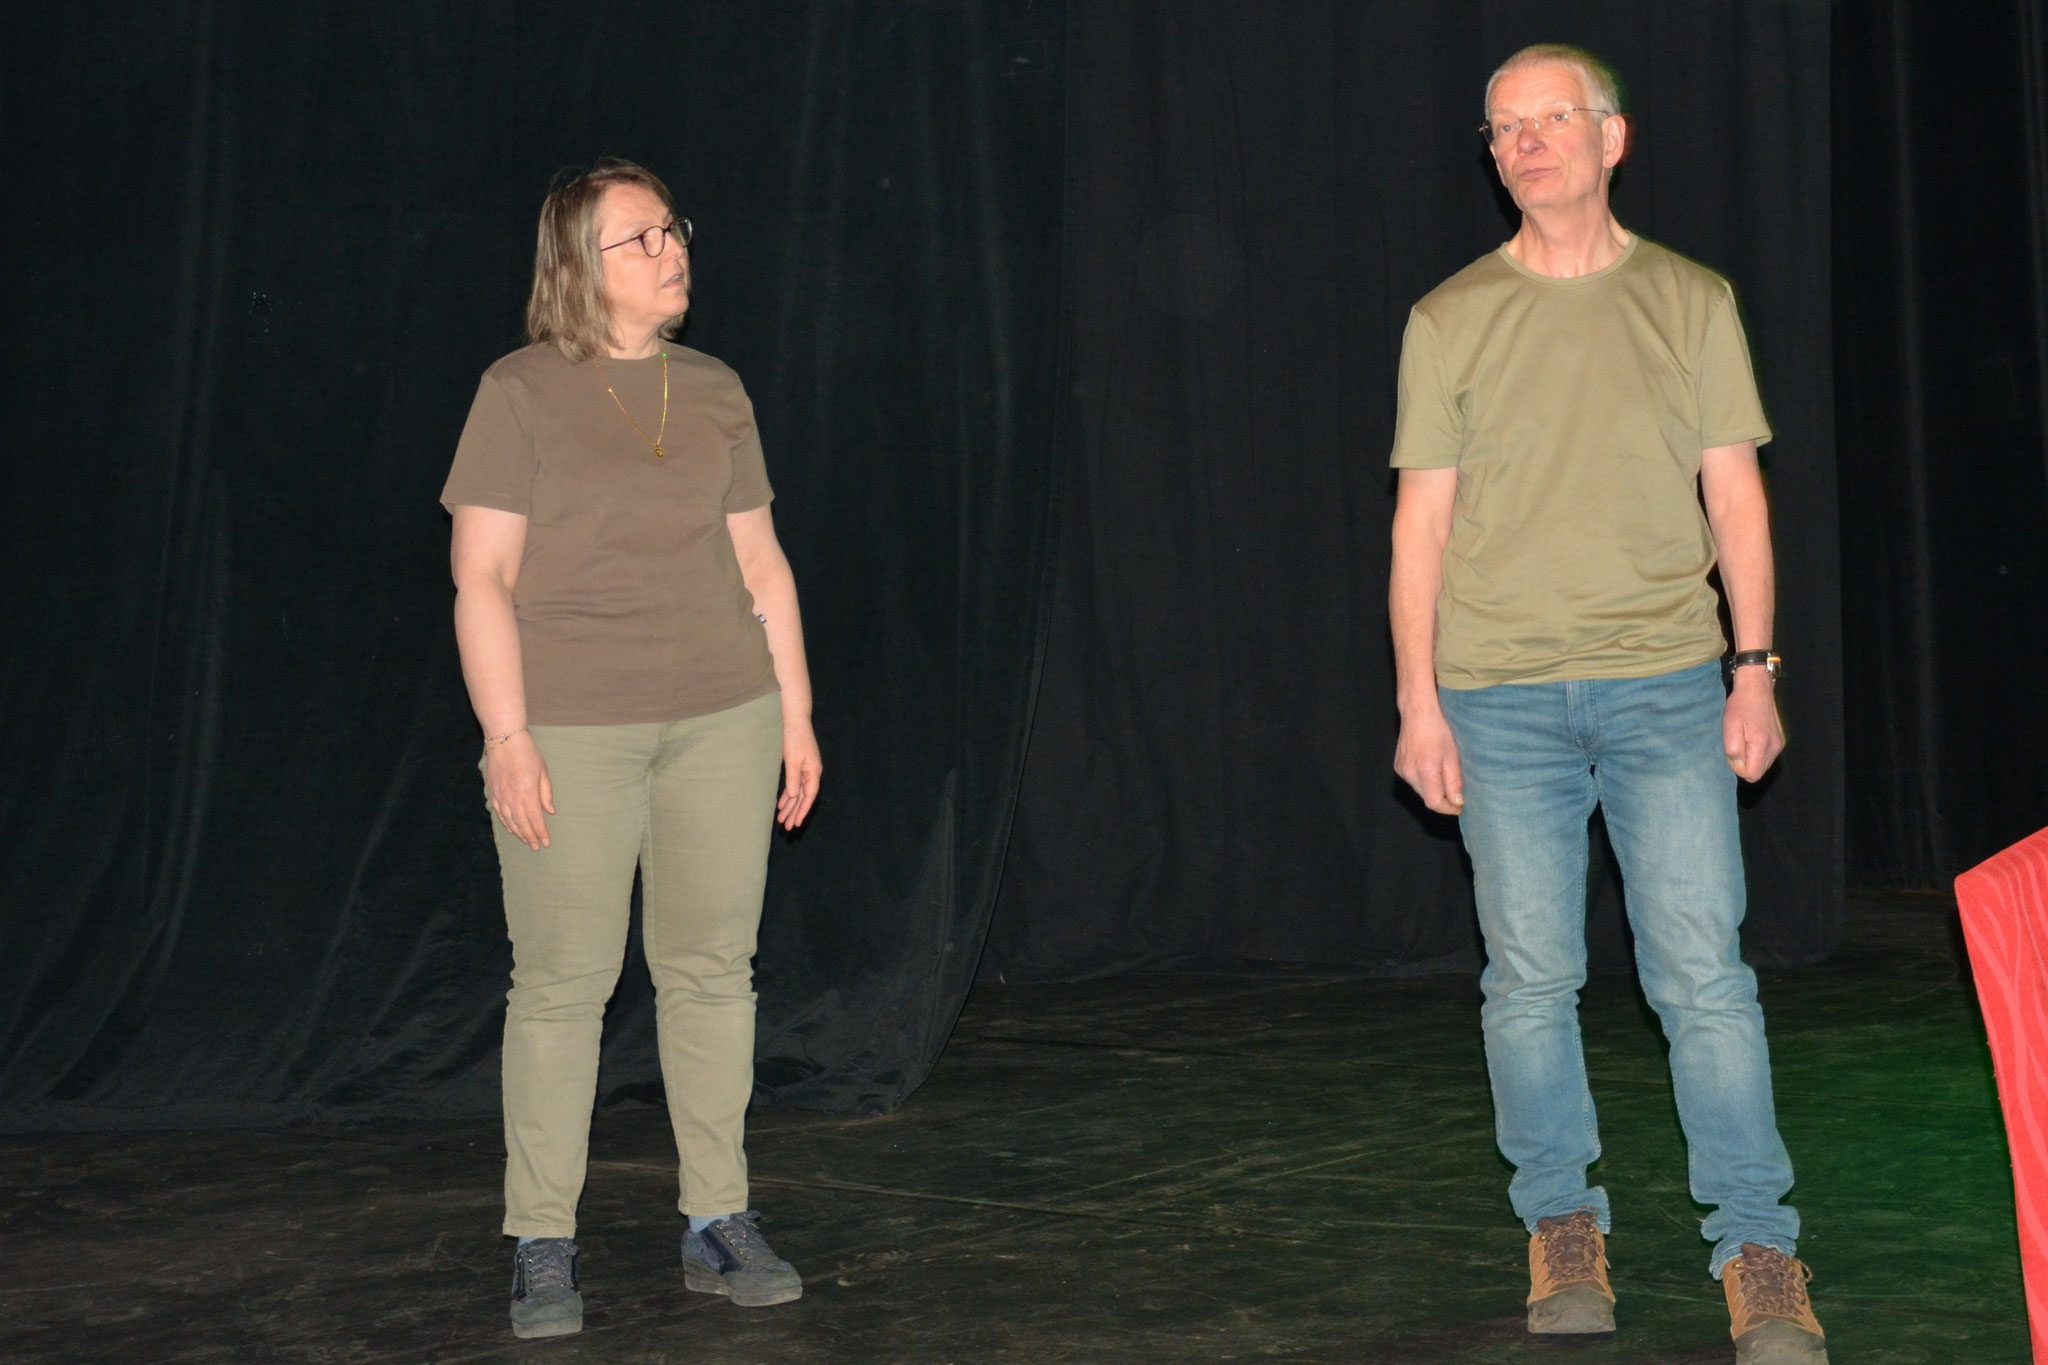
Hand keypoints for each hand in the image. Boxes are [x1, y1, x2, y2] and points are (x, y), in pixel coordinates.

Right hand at [485, 731, 553, 849]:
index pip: (535, 819)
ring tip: (527, 841)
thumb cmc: (528, 753)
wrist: (504, 740)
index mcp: (528, 792)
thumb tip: (550, 812)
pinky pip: (499, 813)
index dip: (541, 833)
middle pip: (522, 823)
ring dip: (519, 833)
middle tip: (537, 847)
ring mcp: (501, 796)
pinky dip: (506, 824)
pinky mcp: (493, 792)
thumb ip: (546, 794)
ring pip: (510, 821)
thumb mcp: (543, 772)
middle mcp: (513, 797)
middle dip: (530, 837)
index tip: (546, 843)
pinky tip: (512, 829)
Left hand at [777, 716, 821, 829]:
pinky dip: (787, 796)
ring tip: (782, 820)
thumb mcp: (792, 760)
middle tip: (787, 828)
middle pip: (803, 798)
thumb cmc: (795, 738)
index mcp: (814, 772)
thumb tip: (794, 796)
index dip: (803, 811)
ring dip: (790, 806)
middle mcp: (811, 773)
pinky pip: (793, 786)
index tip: (797, 823)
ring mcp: (805, 770)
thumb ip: (793, 779)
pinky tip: (781, 804)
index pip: (809, 796)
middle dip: (795, 813)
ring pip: (797, 793)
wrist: (795, 721)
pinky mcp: (798, 767)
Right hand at [1394, 706, 1464, 815]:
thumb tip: (1457, 802)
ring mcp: (1401, 770)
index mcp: (1425, 770)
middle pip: (1426, 797)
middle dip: (1442, 798)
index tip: (1459, 807)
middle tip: (1456, 792)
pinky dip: (1423, 780)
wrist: (1417, 712)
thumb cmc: (1438, 729)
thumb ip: (1454, 781)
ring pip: (1420, 790)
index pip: (1434, 802)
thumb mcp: (1452, 755)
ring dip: (1432, 788)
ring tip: (1443, 775)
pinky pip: (1412, 780)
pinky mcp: (1398, 766)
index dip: (1448, 808)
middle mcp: (1409, 773)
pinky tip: (1430, 766)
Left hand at [1723, 673, 1785, 781]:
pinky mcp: (1781, 740)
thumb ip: (1733, 750)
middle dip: (1745, 763)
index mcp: (1762, 744)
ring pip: (1763, 764)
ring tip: (1744, 738)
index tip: (1733, 753)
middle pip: (1759, 771)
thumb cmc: (1740, 706)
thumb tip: (1739, 766)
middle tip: (1737, 743)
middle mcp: (1775, 747)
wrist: (1757, 688)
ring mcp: (1780, 744)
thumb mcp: (1729, 727)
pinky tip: (1751, 736)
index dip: (1739, 769)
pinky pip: (1767, 756)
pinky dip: (1757, 752)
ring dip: (1751, 757)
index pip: (1753, 774)